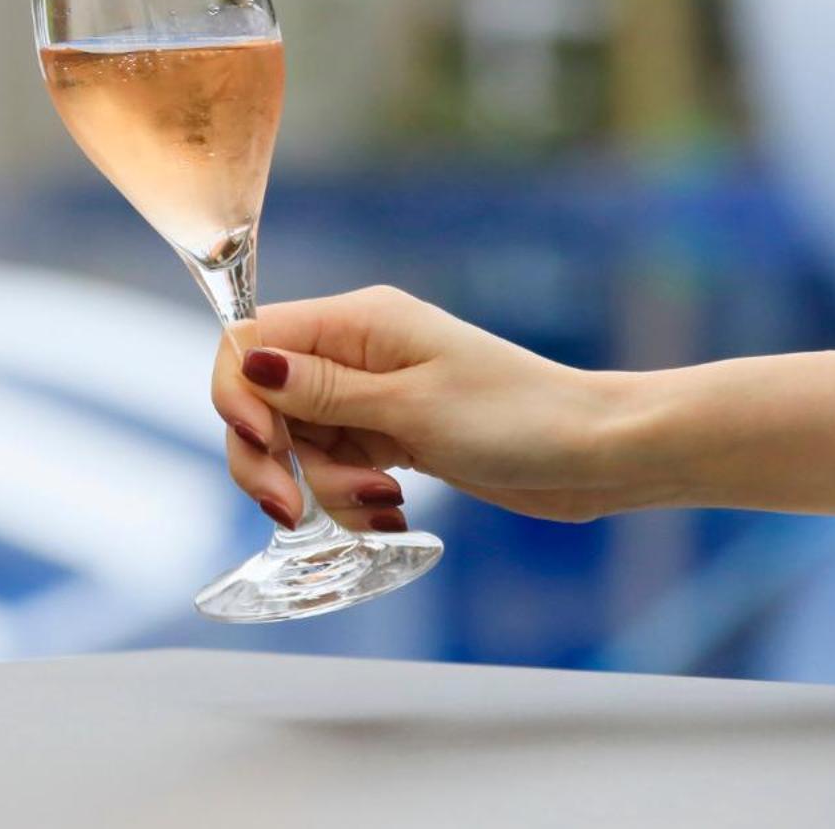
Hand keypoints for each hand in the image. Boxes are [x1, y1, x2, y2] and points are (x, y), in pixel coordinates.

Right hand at [213, 286, 651, 524]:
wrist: (595, 454)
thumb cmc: (519, 418)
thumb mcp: (411, 407)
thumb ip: (321, 391)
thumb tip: (247, 361)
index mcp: (356, 321)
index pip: (250, 341)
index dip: (238, 396)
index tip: (265, 447)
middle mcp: (353, 352)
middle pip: (262, 401)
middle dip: (268, 459)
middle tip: (290, 511)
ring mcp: (369, 395)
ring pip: (296, 444)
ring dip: (320, 488)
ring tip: (379, 507)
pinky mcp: (387, 434)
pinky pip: (333, 468)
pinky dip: (348, 498)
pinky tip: (391, 513)